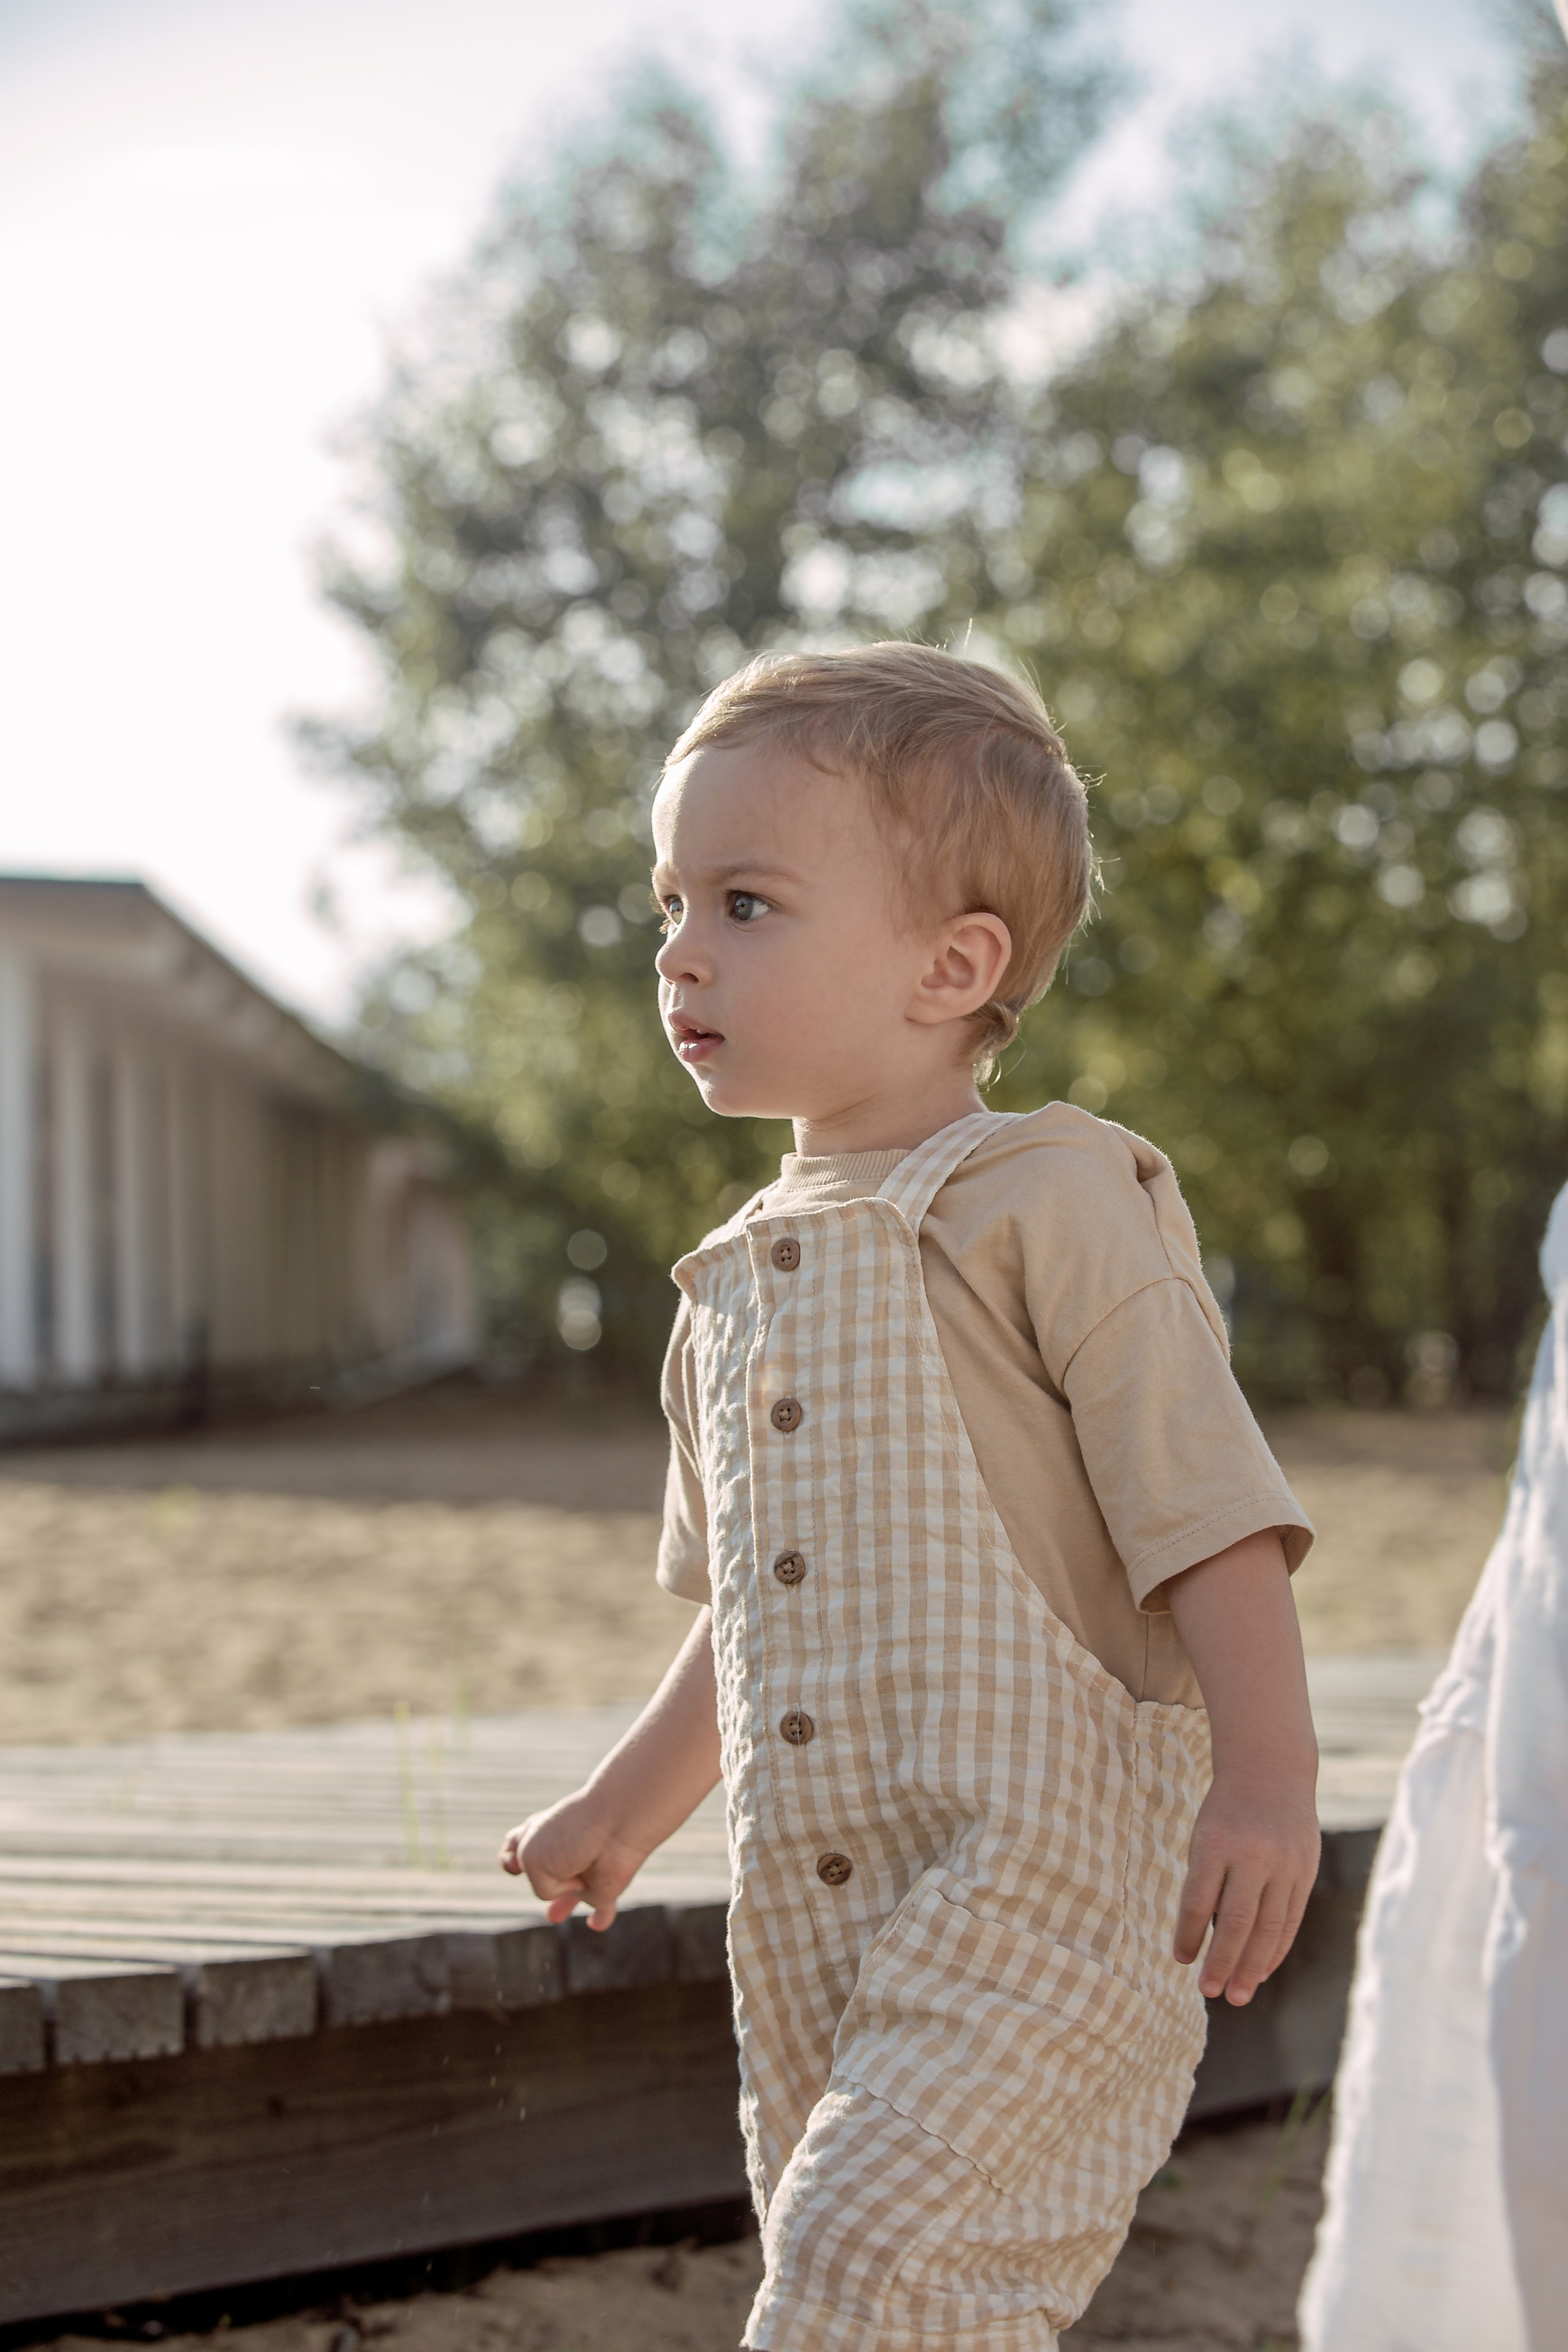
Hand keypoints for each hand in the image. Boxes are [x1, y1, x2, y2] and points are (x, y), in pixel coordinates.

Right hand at [498, 1787, 650, 1932]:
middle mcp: (561, 1851)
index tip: (513, 1864)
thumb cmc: (569, 1834)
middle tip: (543, 1885)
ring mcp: (583, 1870)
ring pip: (574, 1892)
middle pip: (548, 1869)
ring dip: (565, 1902)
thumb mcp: (532, 1859)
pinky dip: (601, 1917)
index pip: (516, 1844)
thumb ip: (541, 1887)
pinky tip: (596, 1924)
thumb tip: (570, 1895)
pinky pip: (604, 1908)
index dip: (510, 1855)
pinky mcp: (605, 1887)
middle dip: (541, 1877)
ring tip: (554, 1917)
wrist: (615, 1827)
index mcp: (538, 1833)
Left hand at [1173, 1769, 1320, 2004]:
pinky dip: (1275, 1948)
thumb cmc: (1226, 1812)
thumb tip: (1205, 1944)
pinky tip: (1262, 1970)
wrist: (1271, 1771)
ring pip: (1268, 1927)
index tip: (1182, 1961)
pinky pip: (1290, 1919)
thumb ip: (1207, 1884)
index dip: (1189, 1935)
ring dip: (1252, 1966)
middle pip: (1236, 1921)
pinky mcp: (1305, 1871)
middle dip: (1223, 1962)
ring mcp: (1284, 1864)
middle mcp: (1252, 1855)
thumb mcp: (1206, 1836)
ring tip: (1237, 1995)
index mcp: (1216, 1842)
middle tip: (1210, 1992)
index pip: (1198, 1901)